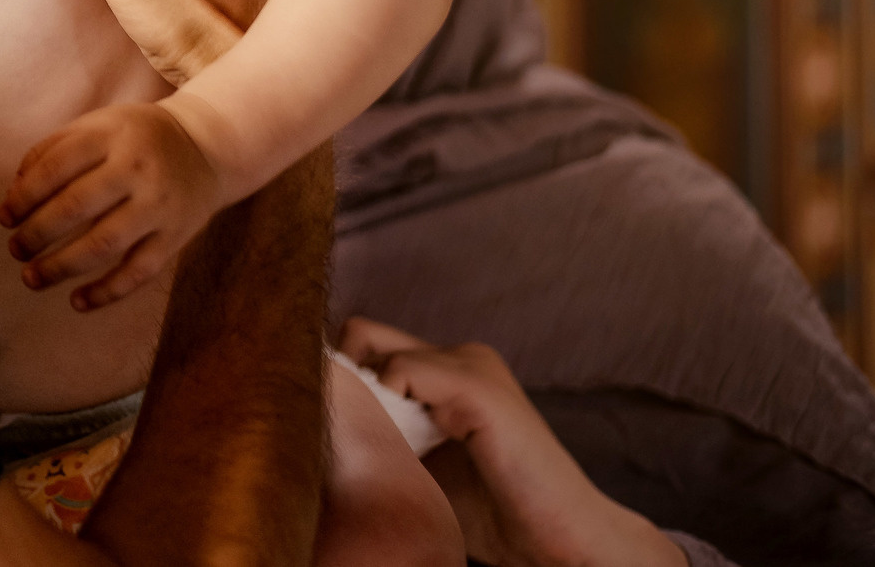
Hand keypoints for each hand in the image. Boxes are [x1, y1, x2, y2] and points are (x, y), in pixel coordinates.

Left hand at [0, 101, 222, 309]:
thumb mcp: (97, 125)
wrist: (207, 147)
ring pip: (104, 244)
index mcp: (110, 135)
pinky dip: (106, 292)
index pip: (56, 168)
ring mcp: (158, 205)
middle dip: (36, 234)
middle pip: (76, 207)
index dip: (24, 197)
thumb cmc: (135, 138)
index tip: (4, 217)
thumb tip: (14, 193)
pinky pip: (138, 271)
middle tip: (15, 249)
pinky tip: (77, 302)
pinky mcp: (175, 237)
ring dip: (61, 267)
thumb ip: (52, 150)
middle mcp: (136, 169)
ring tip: (31, 278)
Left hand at [339, 320, 683, 566]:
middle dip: (342, 379)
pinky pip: (399, 372)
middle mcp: (460, 354)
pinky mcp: (478, 388)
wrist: (560, 541)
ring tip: (381, 447)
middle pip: (359, 333)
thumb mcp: (419, 464)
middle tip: (351, 433)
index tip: (327, 421)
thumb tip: (314, 427)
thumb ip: (378, 435)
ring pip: (371, 348)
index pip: (363, 343)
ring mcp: (471, 364)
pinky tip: (409, 449)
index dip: (338, 378)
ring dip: (361, 398)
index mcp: (447, 369)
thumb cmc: (491, 512)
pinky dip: (386, 407)